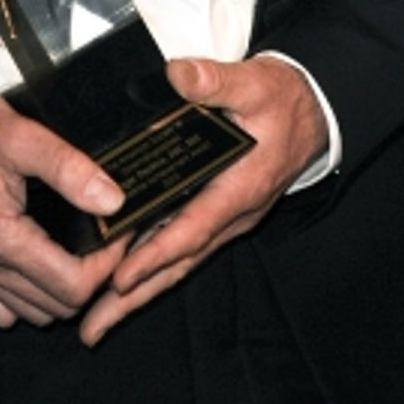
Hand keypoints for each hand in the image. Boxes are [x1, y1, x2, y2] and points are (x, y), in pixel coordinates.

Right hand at [0, 81, 128, 328]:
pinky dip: (26, 297)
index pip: (73, 285)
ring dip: (61, 291)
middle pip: (57, 307)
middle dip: (90, 279)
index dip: (106, 265)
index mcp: (3, 237)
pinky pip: (0, 306)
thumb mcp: (19, 133)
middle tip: (104, 241)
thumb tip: (112, 200)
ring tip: (79, 250)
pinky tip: (38, 261)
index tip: (118, 233)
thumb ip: (68, 168)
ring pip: (31, 312)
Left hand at [79, 53, 327, 346]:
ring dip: (140, 292)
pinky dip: (154, 267)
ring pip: (179, 262)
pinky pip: (183, 247)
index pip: (193, 228)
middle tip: (92, 327)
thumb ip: (215, 81)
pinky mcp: (219, 212)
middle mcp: (233, 213)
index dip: (157, 254)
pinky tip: (125, 278)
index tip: (121, 278)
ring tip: (99, 320)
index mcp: (240, 187)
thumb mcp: (252, 82)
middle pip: (179, 262)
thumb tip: (177, 76)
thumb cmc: (281, 99)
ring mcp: (226, 218)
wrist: (311, 112)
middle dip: (135, 297)